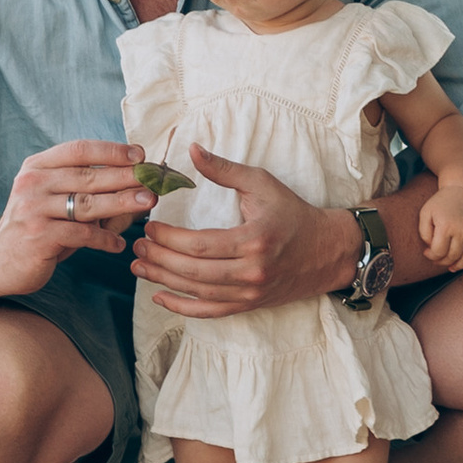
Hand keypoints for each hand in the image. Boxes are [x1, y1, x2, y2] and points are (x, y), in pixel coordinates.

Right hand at [0, 138, 155, 299]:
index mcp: (38, 166)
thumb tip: (130, 179)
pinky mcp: (39, 237)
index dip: (111, 151)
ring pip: (87, 205)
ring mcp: (34, 210)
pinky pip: (80, 235)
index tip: (139, 154)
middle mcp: (33, 183)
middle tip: (153, 180)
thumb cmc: (35, 224)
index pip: (79, 150)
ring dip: (122, 204)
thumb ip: (80, 186)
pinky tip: (118, 244)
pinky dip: (103, 239)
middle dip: (125, 177)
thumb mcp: (50, 196)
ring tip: (147, 204)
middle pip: (88, 177)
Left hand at [133, 144, 357, 320]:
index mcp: (254, 240)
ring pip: (198, 293)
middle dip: (160, 260)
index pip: (201, 244)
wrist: (326, 250)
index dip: (170, 239)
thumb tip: (191, 150)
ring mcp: (250, 293)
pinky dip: (182, 307)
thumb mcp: (262, 183)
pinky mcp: (248, 305)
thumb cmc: (292, 212)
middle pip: (194, 272)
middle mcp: (251, 272)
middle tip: (137, 246)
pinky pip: (209, 312)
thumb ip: (224, 169)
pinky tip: (160, 296)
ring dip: (163, 281)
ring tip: (139, 267)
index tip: (150, 227)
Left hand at [417, 181, 462, 273]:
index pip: (438, 252)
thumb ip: (424, 233)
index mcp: (446, 226)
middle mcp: (462, 230)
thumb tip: (431, 249)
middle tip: (438, 258)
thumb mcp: (426, 212)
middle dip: (442, 262)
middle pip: (452, 257)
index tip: (427, 252)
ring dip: (458, 266)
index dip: (431, 256)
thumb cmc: (442, 201)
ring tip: (451, 265)